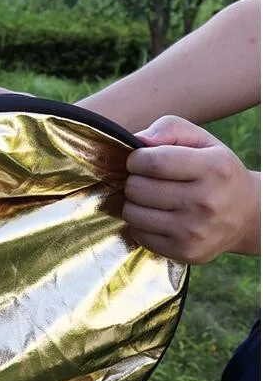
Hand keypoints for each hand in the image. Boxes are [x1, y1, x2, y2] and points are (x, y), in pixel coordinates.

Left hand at [123, 116, 260, 263]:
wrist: (248, 216)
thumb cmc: (216, 171)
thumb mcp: (203, 141)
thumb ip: (170, 129)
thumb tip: (138, 141)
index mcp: (213, 168)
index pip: (151, 161)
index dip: (136, 159)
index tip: (140, 160)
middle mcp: (206, 201)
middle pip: (137, 188)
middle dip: (135, 180)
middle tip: (148, 181)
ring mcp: (194, 231)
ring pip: (132, 212)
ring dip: (134, 203)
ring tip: (152, 198)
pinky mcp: (184, 251)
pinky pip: (138, 234)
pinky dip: (140, 224)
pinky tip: (158, 217)